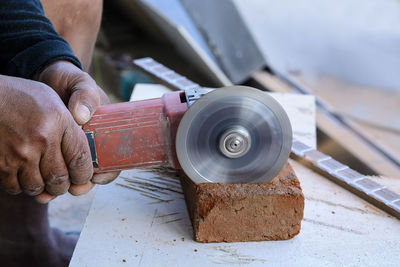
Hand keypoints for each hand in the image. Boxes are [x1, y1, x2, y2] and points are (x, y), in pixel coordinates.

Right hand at [0, 75, 93, 202]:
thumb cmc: (22, 97)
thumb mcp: (53, 101)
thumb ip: (73, 122)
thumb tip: (86, 143)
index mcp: (59, 121)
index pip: (80, 159)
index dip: (84, 174)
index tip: (82, 177)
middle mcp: (41, 139)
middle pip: (60, 179)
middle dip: (63, 185)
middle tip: (62, 182)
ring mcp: (19, 153)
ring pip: (38, 187)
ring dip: (42, 188)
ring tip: (43, 179)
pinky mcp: (0, 164)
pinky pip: (16, 187)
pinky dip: (21, 186)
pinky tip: (23, 175)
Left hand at [37, 61, 118, 188]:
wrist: (46, 79)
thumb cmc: (69, 81)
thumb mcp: (81, 83)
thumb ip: (85, 95)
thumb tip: (82, 116)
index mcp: (107, 130)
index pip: (116, 157)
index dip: (109, 171)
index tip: (97, 177)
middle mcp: (93, 142)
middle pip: (95, 171)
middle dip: (86, 184)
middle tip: (76, 188)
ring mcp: (73, 147)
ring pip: (74, 175)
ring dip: (67, 186)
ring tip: (55, 190)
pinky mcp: (55, 149)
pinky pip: (56, 169)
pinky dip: (50, 180)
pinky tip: (43, 185)